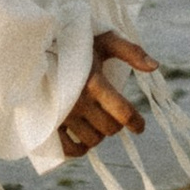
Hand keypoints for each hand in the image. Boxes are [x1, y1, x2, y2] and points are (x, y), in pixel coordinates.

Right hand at [59, 30, 155, 157]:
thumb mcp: (103, 41)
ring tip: (97, 122)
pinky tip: (83, 139)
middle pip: (110, 129)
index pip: (124, 113)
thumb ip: (131, 51)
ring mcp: (62, 115)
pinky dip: (80, 148)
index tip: (140, 126)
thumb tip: (155, 66)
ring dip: (99, 134)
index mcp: (94, 83)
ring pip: (93, 140)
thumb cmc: (73, 43)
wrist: (33, 49)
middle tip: (113, 115)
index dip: (136, 122)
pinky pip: (69, 149)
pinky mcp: (48, 123)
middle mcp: (78, 102)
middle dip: (116, 124)